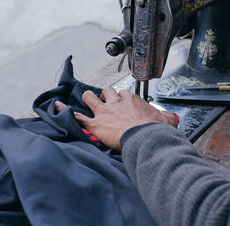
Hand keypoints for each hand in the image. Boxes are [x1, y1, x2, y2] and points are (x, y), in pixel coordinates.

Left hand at [55, 87, 177, 150]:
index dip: (122, 99)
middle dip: (104, 96)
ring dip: (88, 99)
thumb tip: (172, 119)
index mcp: (132, 100)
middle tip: (105, 102)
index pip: (124, 94)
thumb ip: (167, 117)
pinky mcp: (96, 123)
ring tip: (87, 101)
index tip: (123, 105)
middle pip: (107, 91)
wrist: (147, 138)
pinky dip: (66, 112)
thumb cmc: (156, 130)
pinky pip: (77, 116)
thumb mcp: (166, 121)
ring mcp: (104, 111)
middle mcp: (117, 102)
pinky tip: (57, 108)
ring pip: (91, 98)